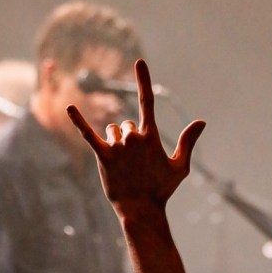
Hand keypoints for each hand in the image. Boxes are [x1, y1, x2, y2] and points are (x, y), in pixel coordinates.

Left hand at [67, 59, 204, 209]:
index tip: (139, 62)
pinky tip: (69, 107)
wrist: (141, 210)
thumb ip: (188, 142)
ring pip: (112, 131)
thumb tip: (201, 121)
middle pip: (126, 125)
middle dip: (129, 139)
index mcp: (151, 136)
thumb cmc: (162, 190)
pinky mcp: (103, 156)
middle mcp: (133, 137)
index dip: (144, 80)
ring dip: (115, 143)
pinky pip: (89, 134)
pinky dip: (79, 120)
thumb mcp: (180, 167)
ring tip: (123, 166)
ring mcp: (117, 146)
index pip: (148, 101)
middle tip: (135, 164)